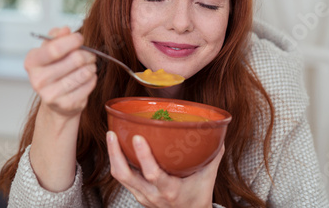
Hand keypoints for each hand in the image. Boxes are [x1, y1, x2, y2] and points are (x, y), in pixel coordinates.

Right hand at [24, 26, 96, 117]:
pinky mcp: (66, 105)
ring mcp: (51, 95)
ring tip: (88, 66)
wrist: (55, 101)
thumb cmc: (54, 69)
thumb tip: (65, 30)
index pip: (55, 48)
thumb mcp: (50, 50)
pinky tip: (87, 78)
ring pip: (85, 72)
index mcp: (32, 62)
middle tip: (89, 54)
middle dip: (87, 54)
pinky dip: (92, 78)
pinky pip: (89, 84)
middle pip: (75, 60)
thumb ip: (57, 37)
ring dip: (91, 66)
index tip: (79, 38)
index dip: (72, 41)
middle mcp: (38, 80)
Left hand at [107, 131, 223, 207]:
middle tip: (112, 134)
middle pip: (125, 175)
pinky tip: (117, 146)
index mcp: (170, 191)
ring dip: (113, 155)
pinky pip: (122, 177)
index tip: (138, 137)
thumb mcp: (207, 178)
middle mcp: (152, 195)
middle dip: (115, 154)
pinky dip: (118, 161)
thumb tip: (217, 131)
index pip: (153, 174)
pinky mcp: (136, 193)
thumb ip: (213, 155)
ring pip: (120, 176)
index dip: (144, 156)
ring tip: (111, 135)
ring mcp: (141, 195)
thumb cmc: (198, 197)